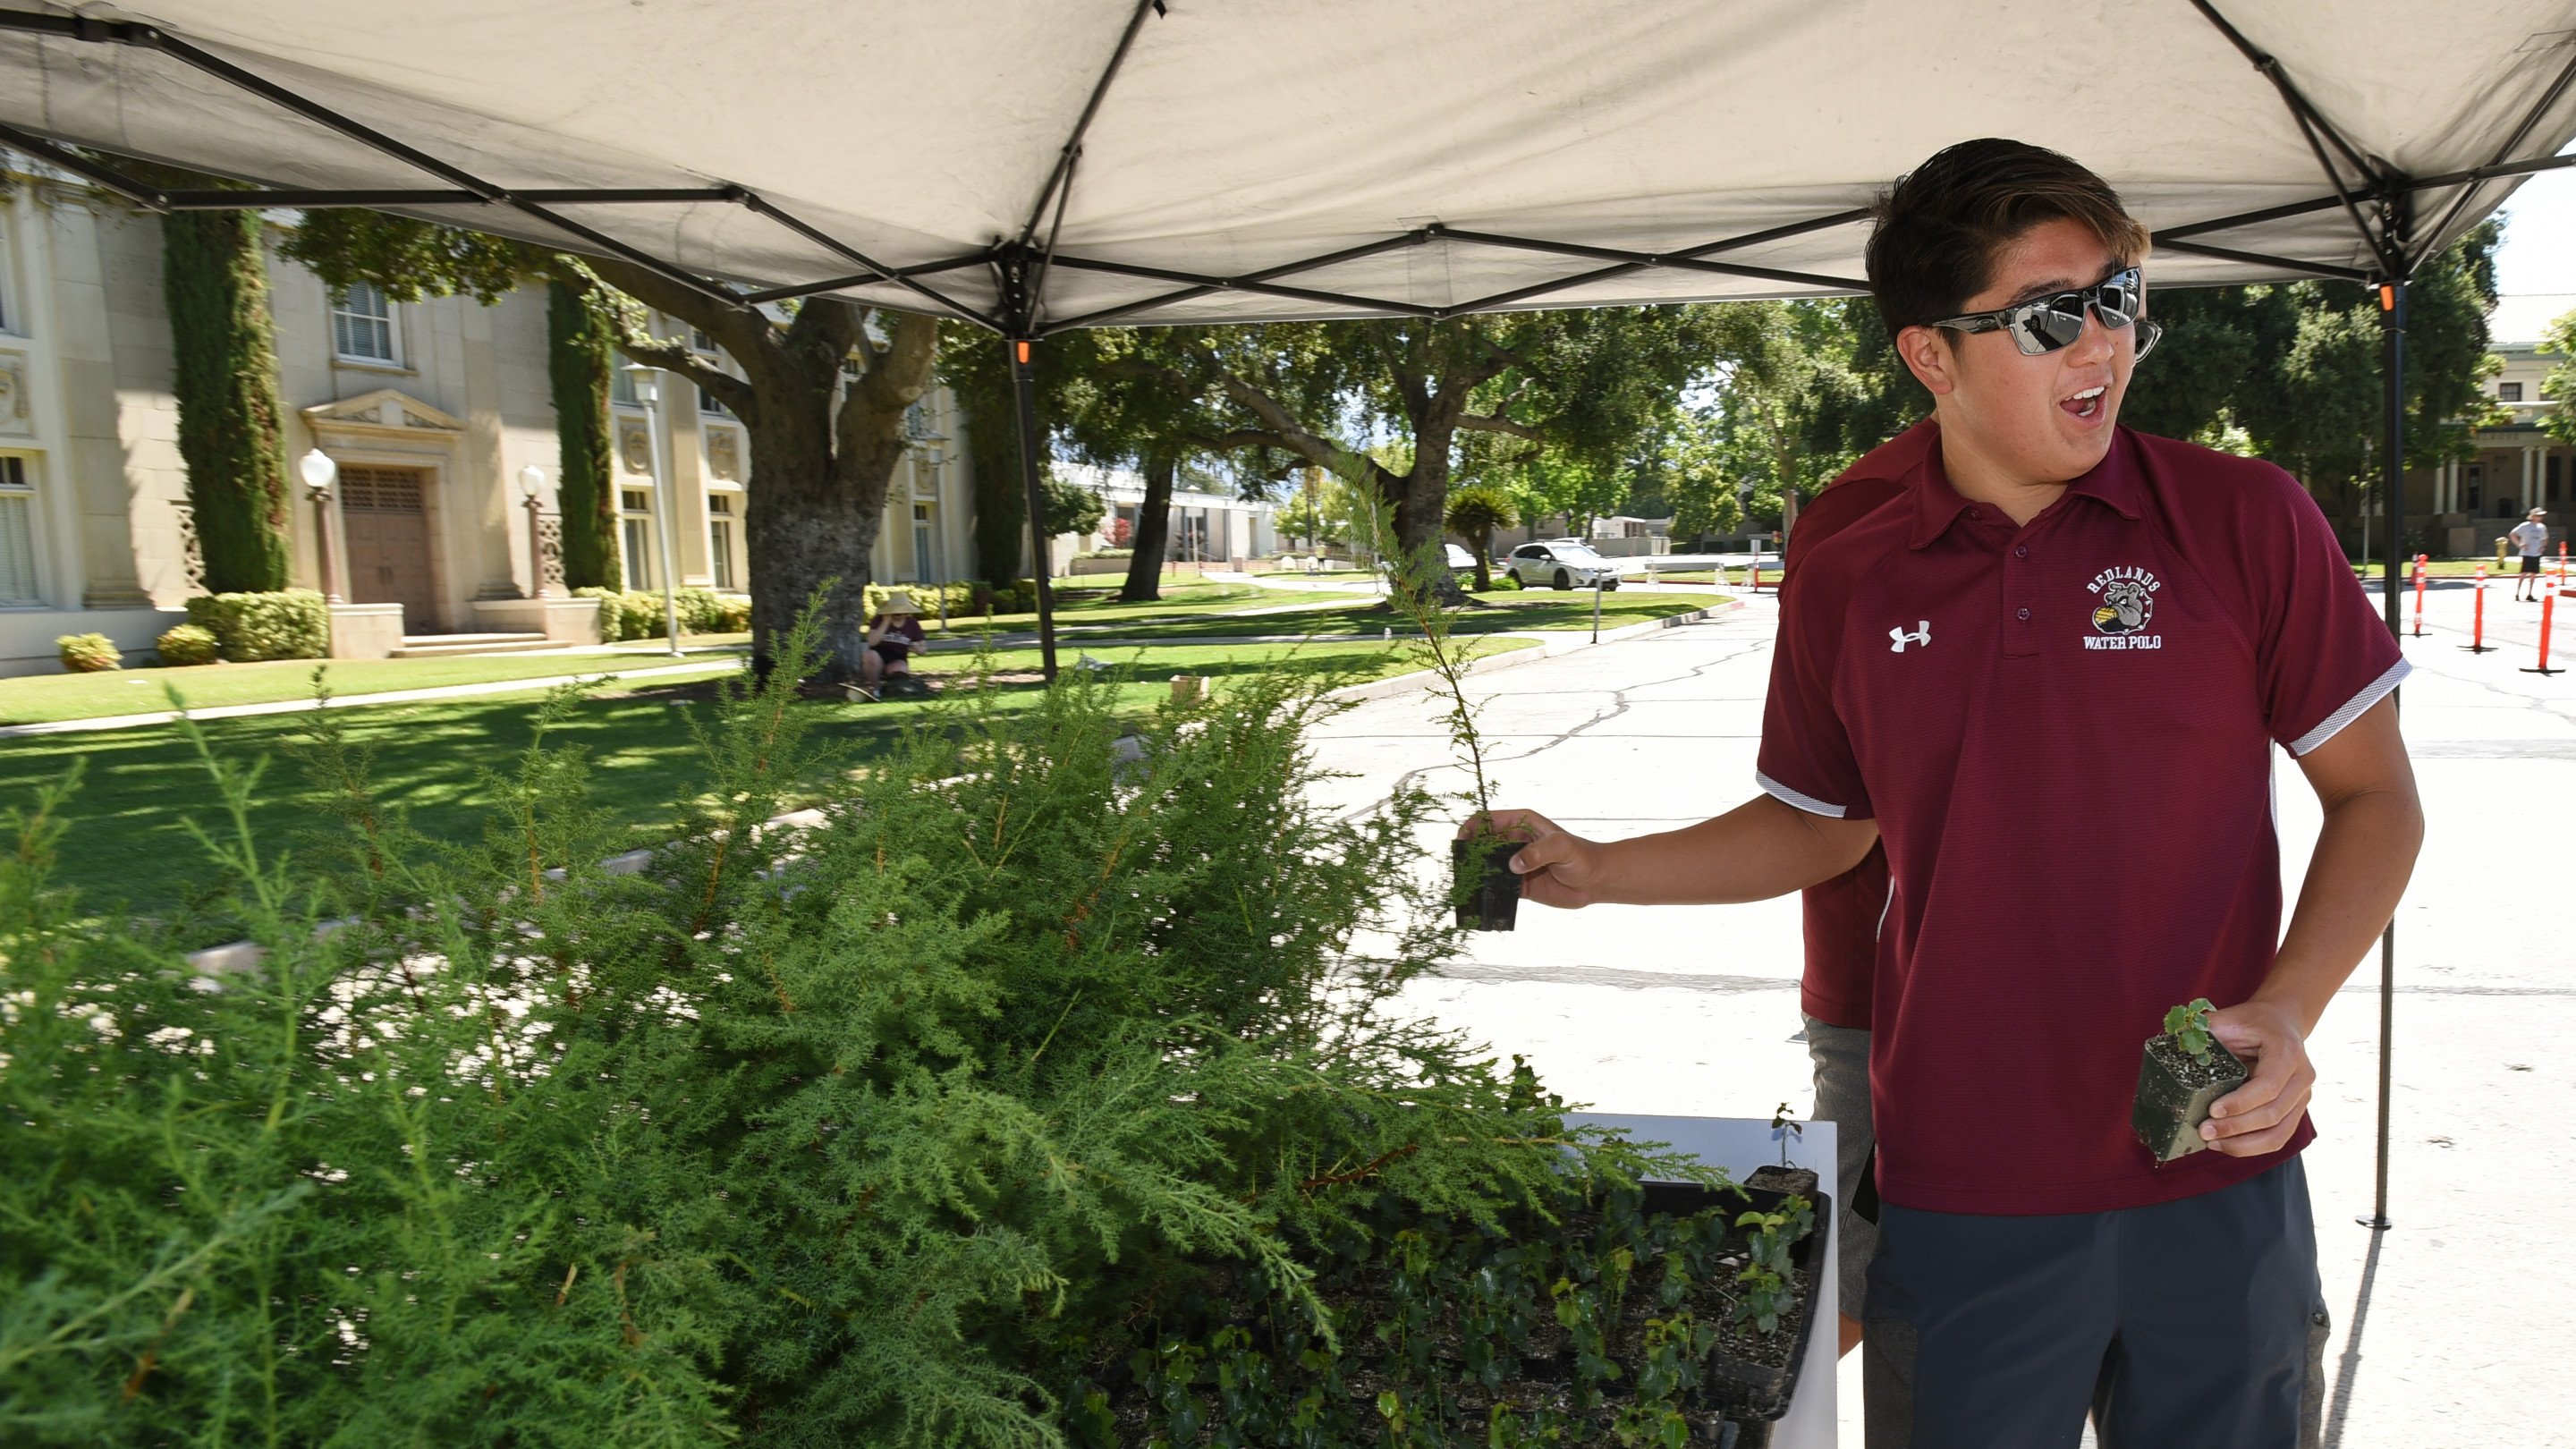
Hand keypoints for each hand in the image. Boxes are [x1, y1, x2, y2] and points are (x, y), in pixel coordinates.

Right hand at [1460, 809, 1607, 909]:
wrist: (1596, 881)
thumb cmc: (1582, 857)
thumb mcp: (1562, 847)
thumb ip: (1538, 852)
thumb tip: (1513, 865)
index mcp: (1521, 824)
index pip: (1487, 821)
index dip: (1471, 828)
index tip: (1462, 842)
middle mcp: (1513, 843)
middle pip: (1481, 844)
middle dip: (1469, 854)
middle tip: (1462, 867)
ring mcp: (1514, 864)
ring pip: (1487, 867)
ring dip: (1476, 874)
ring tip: (1466, 884)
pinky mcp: (1518, 885)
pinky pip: (1496, 887)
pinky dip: (1487, 892)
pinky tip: (1480, 897)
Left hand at [2201, 997, 2316, 1156]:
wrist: (2280, 1022)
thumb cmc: (2252, 1021)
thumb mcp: (2229, 1018)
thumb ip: (2206, 1033)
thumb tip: (2174, 1046)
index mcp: (2287, 1053)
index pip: (2267, 1086)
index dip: (2240, 1103)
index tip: (2212, 1110)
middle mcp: (2302, 1077)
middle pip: (2273, 1114)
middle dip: (2236, 1127)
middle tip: (2204, 1131)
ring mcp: (2302, 1096)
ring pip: (2279, 1133)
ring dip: (2244, 1144)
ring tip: (2212, 1143)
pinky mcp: (2296, 1110)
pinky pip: (2278, 1137)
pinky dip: (2253, 1146)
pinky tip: (2227, 1145)